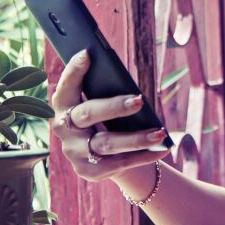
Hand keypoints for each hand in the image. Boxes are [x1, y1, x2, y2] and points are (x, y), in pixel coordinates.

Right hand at [50, 50, 169, 181]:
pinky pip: (118, 163)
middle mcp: (64, 128)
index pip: (65, 86)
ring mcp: (74, 151)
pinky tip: (161, 150)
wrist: (103, 155)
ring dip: (136, 139)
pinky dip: (142, 157)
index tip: (88, 54)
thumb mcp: (99, 101)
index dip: (73, 71)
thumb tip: (129, 86)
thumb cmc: (103, 117)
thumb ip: (102, 90)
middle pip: (89, 114)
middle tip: (139, 100)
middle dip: (115, 107)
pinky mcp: (88, 170)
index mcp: (63, 104)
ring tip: (160, 133)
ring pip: (107, 143)